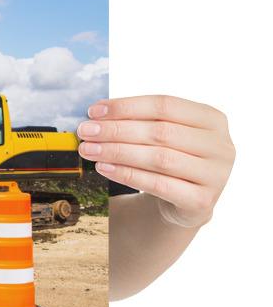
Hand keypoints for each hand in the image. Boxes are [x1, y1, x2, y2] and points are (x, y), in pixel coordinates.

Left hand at [77, 95, 234, 227]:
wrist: (187, 201)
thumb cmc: (171, 158)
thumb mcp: (163, 136)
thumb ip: (139, 122)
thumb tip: (95, 115)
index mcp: (212, 119)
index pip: (165, 105)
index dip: (126, 107)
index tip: (93, 111)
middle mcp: (221, 145)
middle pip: (161, 132)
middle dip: (117, 130)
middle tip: (85, 131)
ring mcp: (216, 175)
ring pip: (159, 158)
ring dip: (118, 152)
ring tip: (89, 150)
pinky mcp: (202, 201)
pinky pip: (158, 184)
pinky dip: (127, 175)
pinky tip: (104, 168)